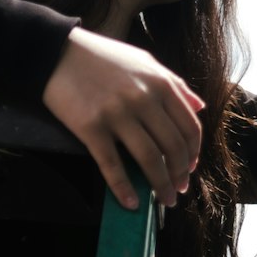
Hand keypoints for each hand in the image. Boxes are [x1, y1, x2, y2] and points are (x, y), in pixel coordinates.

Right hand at [41, 27, 204, 209]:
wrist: (57, 53)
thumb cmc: (103, 58)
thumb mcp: (146, 62)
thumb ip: (175, 85)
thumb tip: (200, 107)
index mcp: (161, 84)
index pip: (189, 127)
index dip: (193, 153)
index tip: (189, 169)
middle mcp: (144, 100)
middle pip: (172, 147)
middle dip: (179, 174)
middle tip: (178, 190)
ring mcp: (117, 114)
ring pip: (149, 159)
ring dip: (160, 186)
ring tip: (164, 200)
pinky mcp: (91, 128)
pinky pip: (112, 165)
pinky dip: (123, 188)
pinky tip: (131, 203)